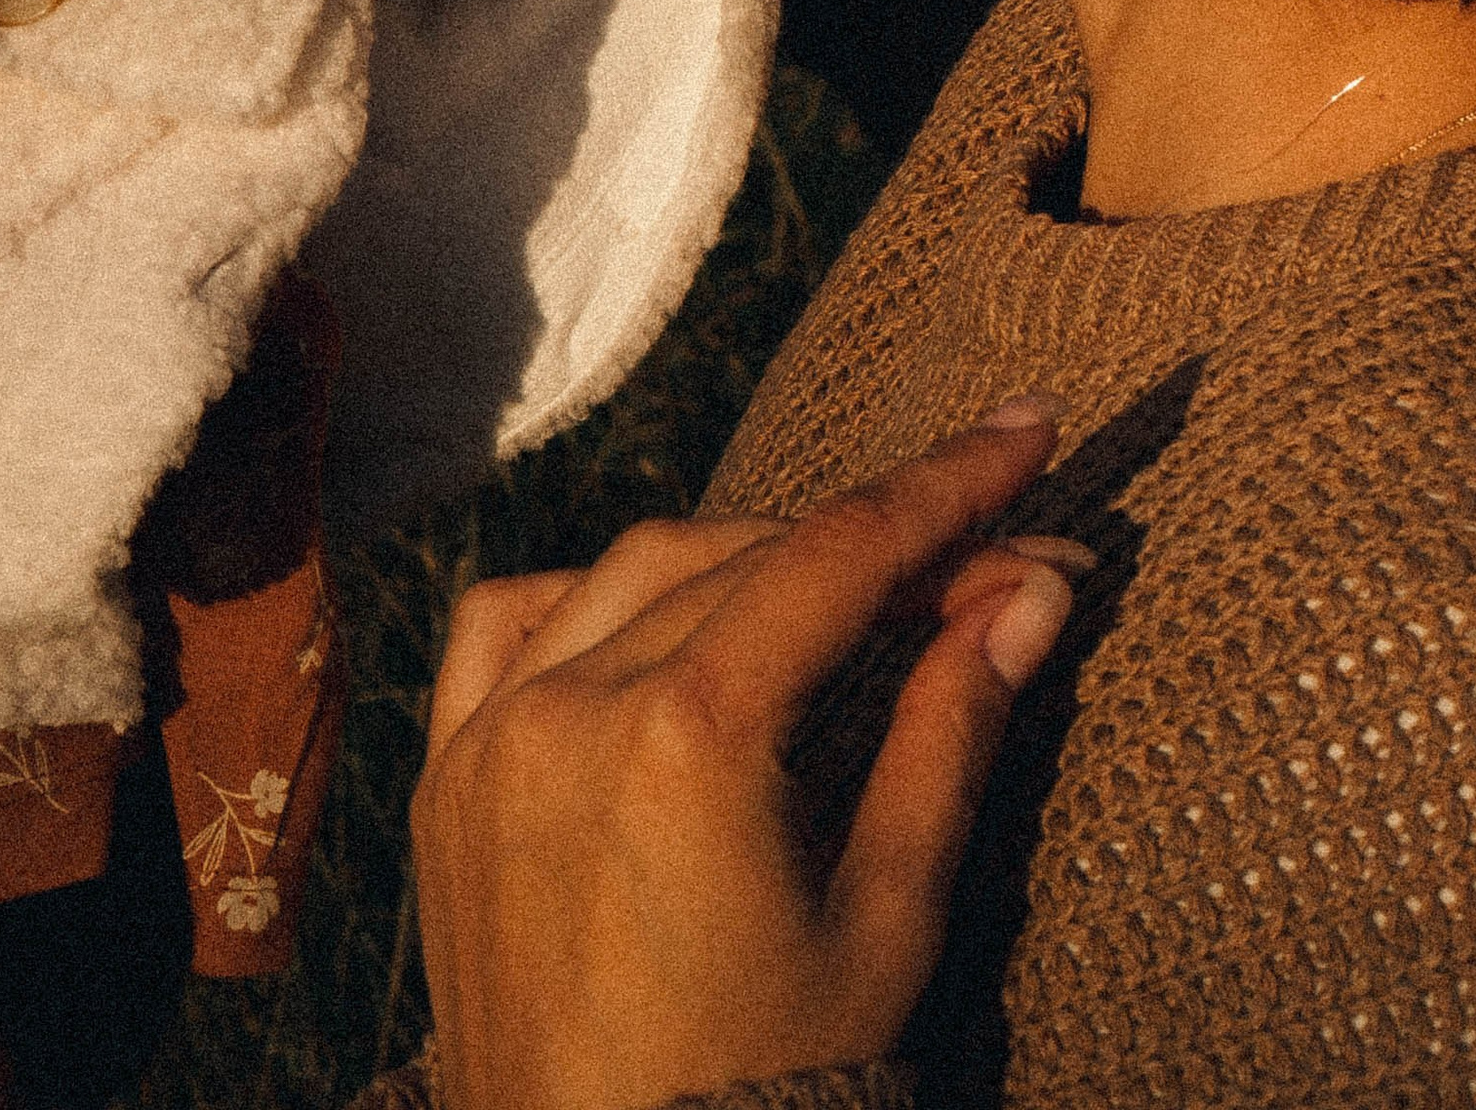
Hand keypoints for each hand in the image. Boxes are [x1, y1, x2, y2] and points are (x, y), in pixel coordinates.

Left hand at [411, 398, 1083, 1109]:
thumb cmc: (774, 1090)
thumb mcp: (891, 919)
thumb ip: (953, 733)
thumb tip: (1030, 591)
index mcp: (689, 740)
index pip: (841, 554)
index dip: (948, 487)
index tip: (1028, 431)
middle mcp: (574, 711)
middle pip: (750, 556)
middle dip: (873, 542)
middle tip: (978, 558)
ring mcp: (492, 742)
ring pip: (631, 570)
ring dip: (745, 556)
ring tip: (845, 584)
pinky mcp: (445, 785)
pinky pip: (503, 628)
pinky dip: (586, 594)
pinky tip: (656, 612)